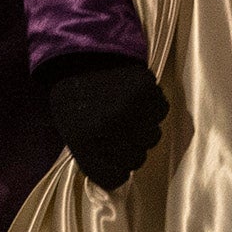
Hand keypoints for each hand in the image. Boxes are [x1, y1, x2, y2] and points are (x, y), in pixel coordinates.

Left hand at [43, 55, 166, 189]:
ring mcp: (131, 108)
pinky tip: (137, 100)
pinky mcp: (147, 89)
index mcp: (85, 141)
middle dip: (129, 149)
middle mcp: (110, 128)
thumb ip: (91, 158)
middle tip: (119, 132)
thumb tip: (115, 177)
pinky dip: (152, 108)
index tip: (111, 157)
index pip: (115, 178)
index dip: (115, 169)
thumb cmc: (73, 97)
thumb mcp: (70, 132)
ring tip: (127, 113)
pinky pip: (161, 111)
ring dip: (142, 129)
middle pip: (136, 160)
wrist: (79, 53)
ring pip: (152, 137)